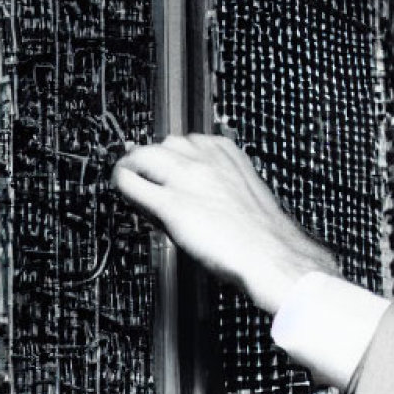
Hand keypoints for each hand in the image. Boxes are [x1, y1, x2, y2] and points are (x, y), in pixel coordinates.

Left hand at [112, 134, 338, 314]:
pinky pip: (132, 184)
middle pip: (163, 143)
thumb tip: (193, 185)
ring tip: (127, 177)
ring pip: (143, 155)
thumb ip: (217, 181)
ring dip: (133, 165)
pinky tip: (123, 191)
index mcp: (226, 152)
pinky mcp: (171, 203)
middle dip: (151, 155)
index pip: (187, 141)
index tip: (169, 165)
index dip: (174, 155)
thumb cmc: (262, 231)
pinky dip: (123, 184)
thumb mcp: (243, 191)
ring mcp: (186, 178)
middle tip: (141, 169)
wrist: (270, 253)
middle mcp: (205, 159)